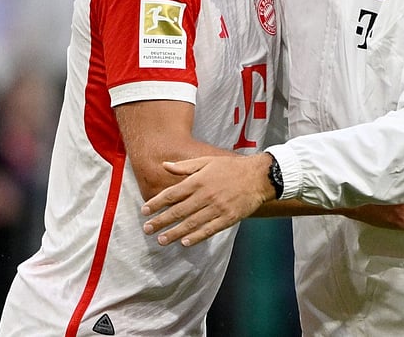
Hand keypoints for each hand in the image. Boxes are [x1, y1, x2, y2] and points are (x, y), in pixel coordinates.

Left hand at [140, 154, 272, 246]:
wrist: (259, 176)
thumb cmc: (231, 167)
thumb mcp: (207, 160)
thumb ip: (185, 166)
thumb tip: (165, 165)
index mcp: (198, 180)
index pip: (172, 194)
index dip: (156, 203)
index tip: (144, 211)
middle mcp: (205, 195)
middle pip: (178, 211)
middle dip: (160, 221)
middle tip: (147, 229)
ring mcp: (217, 208)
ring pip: (191, 223)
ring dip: (174, 233)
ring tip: (161, 240)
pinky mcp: (228, 218)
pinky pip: (209, 229)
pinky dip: (196, 237)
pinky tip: (185, 242)